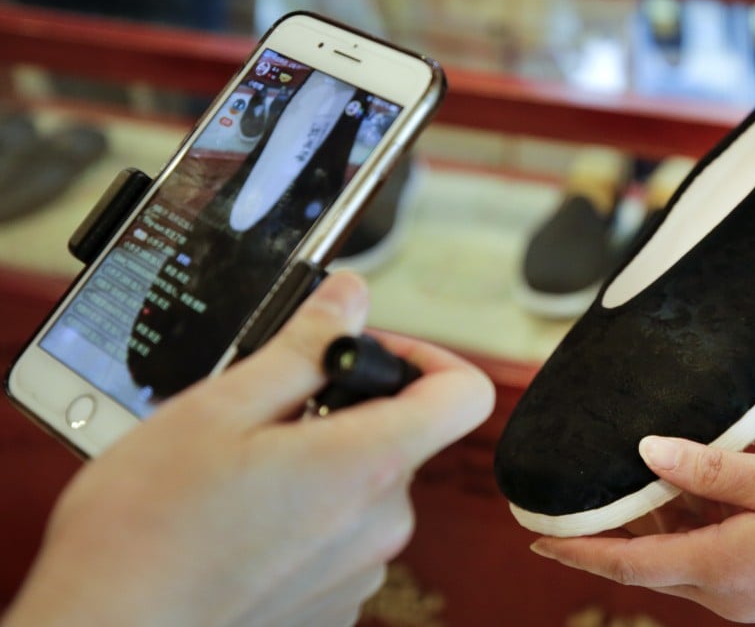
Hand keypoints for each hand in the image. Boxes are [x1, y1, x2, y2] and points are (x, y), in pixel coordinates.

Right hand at [3, 271, 494, 626]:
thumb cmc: (145, 534)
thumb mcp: (216, 410)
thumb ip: (301, 349)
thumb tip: (349, 301)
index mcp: (365, 465)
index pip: (465, 393)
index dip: (426, 358)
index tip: (373, 357)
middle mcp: (381, 524)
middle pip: (400, 437)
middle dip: (342, 413)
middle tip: (267, 415)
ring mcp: (362, 571)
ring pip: (365, 487)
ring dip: (319, 466)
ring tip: (241, 476)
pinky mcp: (337, 605)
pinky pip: (343, 537)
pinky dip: (308, 517)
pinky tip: (245, 523)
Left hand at [531, 437, 754, 625]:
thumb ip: (710, 471)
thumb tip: (647, 454)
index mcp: (723, 569)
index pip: (626, 564)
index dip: (576, 552)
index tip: (534, 540)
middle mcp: (728, 596)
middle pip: (648, 563)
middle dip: (607, 535)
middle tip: (572, 501)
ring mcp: (750, 601)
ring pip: (680, 560)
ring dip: (654, 528)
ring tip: (635, 483)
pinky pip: (712, 562)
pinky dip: (692, 531)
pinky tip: (696, 495)